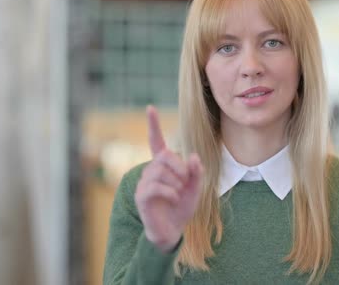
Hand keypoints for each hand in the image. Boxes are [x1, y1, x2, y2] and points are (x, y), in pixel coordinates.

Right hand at [135, 105, 203, 252]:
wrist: (172, 231)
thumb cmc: (182, 207)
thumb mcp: (195, 188)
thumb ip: (197, 172)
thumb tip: (193, 157)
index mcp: (163, 166)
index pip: (156, 141)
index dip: (153, 125)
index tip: (149, 107)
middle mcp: (151, 170)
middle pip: (165, 156)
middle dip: (180, 168)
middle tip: (187, 182)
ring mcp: (144, 183)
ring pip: (161, 172)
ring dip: (176, 183)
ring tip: (179, 194)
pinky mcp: (141, 196)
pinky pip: (155, 187)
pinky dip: (170, 192)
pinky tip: (174, 199)